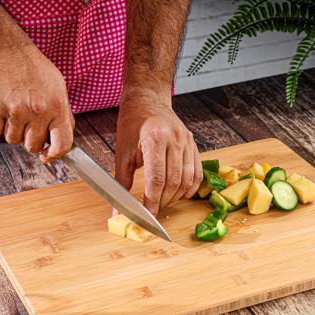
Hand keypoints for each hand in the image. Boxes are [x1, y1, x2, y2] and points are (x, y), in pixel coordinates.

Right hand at [0, 44, 74, 161]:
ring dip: (13, 130)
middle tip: (27, 121)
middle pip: (33, 146)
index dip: (55, 155)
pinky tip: (1, 104)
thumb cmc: (32, 67)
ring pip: (13, 140)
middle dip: (30, 139)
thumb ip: (63, 115)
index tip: (47, 156)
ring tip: (14, 108)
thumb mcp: (58, 87)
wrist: (2, 45)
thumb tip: (62, 140)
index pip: (62, 144)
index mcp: (57, 106)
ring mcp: (14, 110)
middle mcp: (37, 110)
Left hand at [115, 94, 202, 214]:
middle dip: (163, 201)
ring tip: (163, 203)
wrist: (148, 100)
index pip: (157, 178)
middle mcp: (174, 138)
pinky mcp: (193, 144)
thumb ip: (121, 181)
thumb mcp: (122, 151)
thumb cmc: (132, 123)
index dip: (152, 201)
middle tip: (153, 211)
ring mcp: (187, 141)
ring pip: (187, 179)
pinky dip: (189, 189)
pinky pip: (197, 173)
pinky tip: (178, 195)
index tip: (147, 214)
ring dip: (176, 197)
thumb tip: (117, 209)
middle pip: (173, 182)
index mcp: (154, 138)